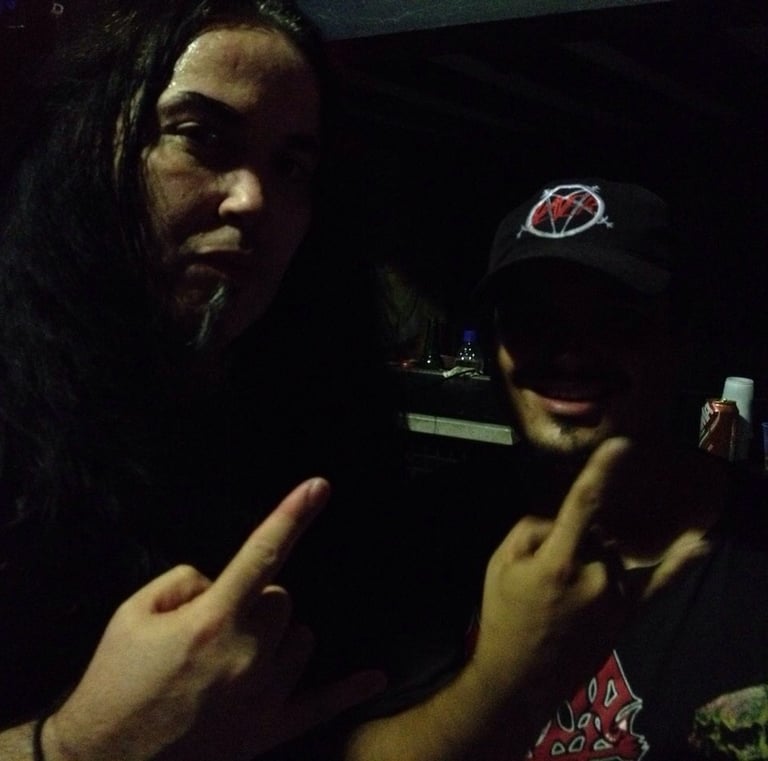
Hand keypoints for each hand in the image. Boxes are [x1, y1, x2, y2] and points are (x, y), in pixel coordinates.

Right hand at [43, 478, 385, 760]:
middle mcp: (247, 655)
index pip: (262, 554)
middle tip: (214, 626)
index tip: (319, 486)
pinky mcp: (268, 730)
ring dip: (277, 637)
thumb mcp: (132, 613)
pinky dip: (347, 691)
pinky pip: (319, 706)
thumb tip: (221, 584)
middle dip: (254, 601)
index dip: (292, 516)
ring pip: (300, 639)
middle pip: (281, 600)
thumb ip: (184, 581)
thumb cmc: (115, 683)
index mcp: (212, 621)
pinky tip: (374, 678)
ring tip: (236, 656)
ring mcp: (263, 696)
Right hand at [471, 437, 707, 720]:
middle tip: (543, 574)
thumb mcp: (499, 564)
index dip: (602, 472)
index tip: (622, 443)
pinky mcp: (627, 615)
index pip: (583, 505)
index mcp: (558, 562)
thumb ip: (530, 529)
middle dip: (570, 539)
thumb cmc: (504, 615)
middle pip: (592, 532)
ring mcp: (616, 598)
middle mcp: (595, 576)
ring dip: (593, 557)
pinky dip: (681, 562)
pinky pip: (658, 584)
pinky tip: (701, 542)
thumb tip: (557, 514)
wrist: (519, 678)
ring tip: (563, 595)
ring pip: (610, 554)